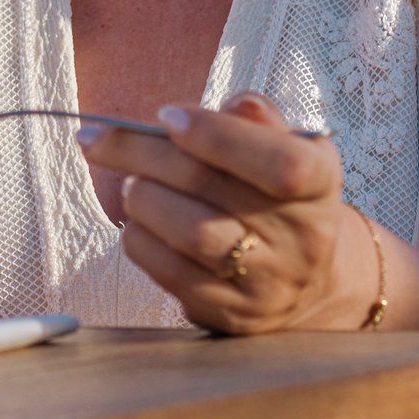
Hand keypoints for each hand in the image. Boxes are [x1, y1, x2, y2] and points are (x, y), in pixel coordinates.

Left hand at [78, 94, 364, 335]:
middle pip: (211, 189)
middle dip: (139, 152)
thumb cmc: (274, 192)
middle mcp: (304, 238)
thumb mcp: (282, 146)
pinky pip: (170, 271)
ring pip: (189, 233)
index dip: (217, 135)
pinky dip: (140, 237)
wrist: (302, 276)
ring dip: (141, 197)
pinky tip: (138, 220)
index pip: (280, 161)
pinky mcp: (232, 314)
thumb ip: (257, 120)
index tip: (167, 115)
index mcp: (321, 183)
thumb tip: (238, 105)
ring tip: (131, 183)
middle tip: (96, 136)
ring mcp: (269, 282)